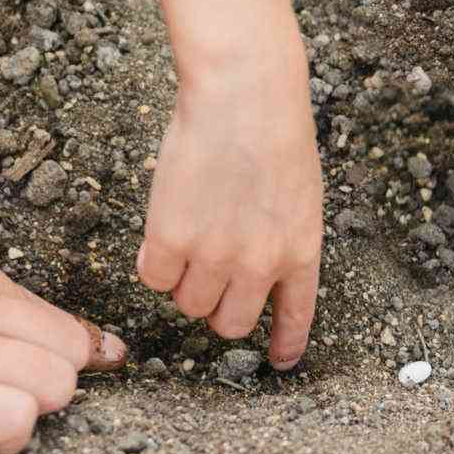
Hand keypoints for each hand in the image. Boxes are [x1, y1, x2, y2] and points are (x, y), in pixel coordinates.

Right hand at [137, 50, 323, 369]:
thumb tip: (248, 267)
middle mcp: (260, 265)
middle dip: (217, 305)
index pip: (296, 318)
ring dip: (183, 280)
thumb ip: (279, 234)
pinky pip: (153, 278)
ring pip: (188, 304)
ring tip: (184, 235)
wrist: (242, 94)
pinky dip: (152, 262)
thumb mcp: (298, 191)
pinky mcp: (171, 240)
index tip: (280, 359)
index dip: (285, 344)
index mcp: (301, 251)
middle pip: (229, 323)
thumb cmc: (271, 126)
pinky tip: (161, 230)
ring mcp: (215, 257)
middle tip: (207, 272)